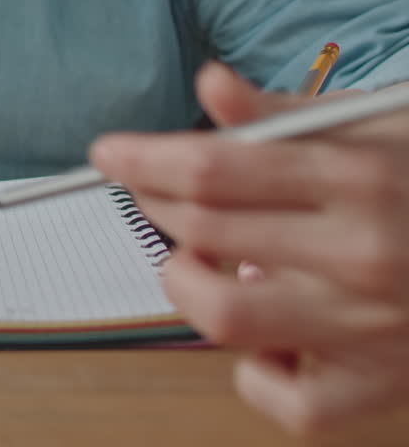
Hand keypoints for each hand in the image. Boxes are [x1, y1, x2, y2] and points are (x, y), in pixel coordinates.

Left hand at [90, 62, 408, 433]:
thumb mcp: (373, 126)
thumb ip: (282, 114)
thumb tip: (209, 86)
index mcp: (360, 178)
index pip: (214, 170)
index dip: (144, 159)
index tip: (107, 153)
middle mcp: (363, 255)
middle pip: (204, 234)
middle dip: (155, 208)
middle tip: (151, 193)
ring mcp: (370, 328)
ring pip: (224, 318)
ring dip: (189, 284)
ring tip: (204, 260)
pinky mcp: (380, 387)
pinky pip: (284, 401)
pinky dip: (255, 372)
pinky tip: (267, 336)